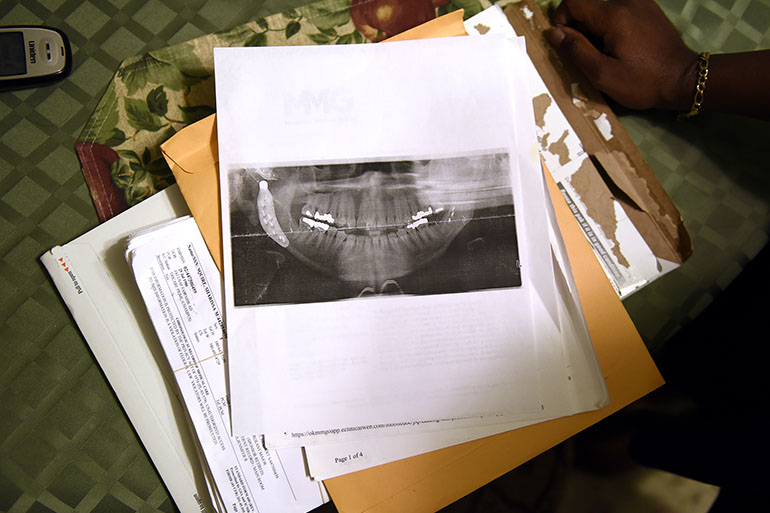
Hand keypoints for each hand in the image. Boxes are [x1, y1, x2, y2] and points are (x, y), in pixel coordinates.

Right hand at [546, 0, 698, 110]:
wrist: (684, 79)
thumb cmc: (643, 82)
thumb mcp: (603, 75)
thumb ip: (576, 51)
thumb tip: (553, 33)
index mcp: (613, 14)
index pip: (573, 2)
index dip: (562, 22)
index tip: (569, 45)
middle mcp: (627, 0)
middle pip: (588, 6)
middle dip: (581, 30)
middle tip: (592, 56)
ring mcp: (640, 2)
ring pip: (602, 10)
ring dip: (596, 30)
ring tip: (609, 54)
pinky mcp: (648, 8)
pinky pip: (618, 12)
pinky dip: (611, 28)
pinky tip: (622, 48)